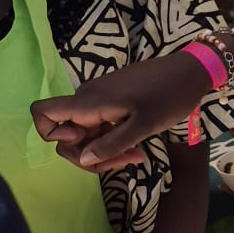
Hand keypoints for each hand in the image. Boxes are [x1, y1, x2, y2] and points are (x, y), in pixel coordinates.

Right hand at [32, 52, 213, 171]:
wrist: (191, 71)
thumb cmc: (169, 96)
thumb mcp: (143, 126)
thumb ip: (111, 144)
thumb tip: (82, 159)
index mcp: (88, 102)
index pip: (42, 112)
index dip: (50, 134)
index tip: (82, 143)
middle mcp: (87, 99)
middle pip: (66, 135)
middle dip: (89, 155)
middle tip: (125, 161)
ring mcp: (99, 100)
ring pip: (86, 134)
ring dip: (105, 151)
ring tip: (136, 156)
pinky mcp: (113, 102)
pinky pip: (100, 126)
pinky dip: (113, 140)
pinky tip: (137, 148)